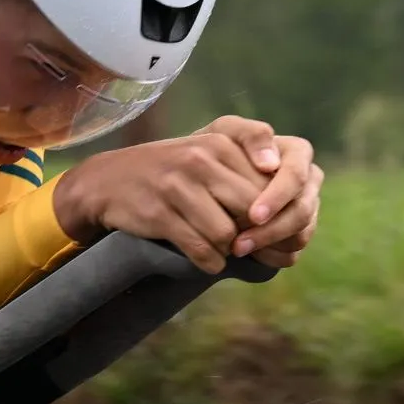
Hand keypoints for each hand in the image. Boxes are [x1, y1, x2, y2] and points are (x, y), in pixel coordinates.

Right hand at [49, 117, 320, 271]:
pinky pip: (201, 249)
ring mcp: (178, 185)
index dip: (283, 214)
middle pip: (253, 210)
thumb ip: (250, 171)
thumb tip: (295, 215)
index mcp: (221, 141)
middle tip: (258, 251)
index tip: (285, 232)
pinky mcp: (159, 213)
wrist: (109, 182)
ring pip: (228, 234)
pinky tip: (206, 260)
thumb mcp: (210, 155)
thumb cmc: (173, 174)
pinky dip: (209, 262)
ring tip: (222, 250)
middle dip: (260, 238)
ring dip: (229, 251)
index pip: (270, 181)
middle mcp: (201, 158)